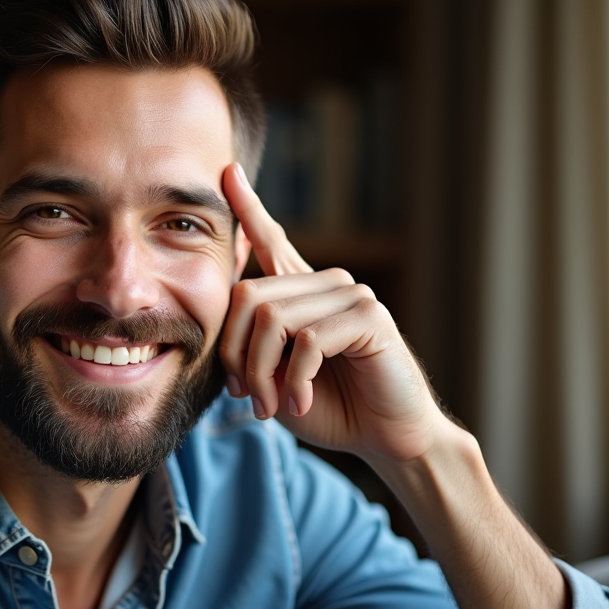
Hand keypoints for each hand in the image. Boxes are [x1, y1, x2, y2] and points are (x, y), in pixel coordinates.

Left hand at [219, 163, 448, 463]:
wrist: (385, 437)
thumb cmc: (328, 408)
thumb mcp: (275, 377)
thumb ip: (251, 347)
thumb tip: (223, 331)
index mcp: (303, 294)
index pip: (271, 241)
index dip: (248, 208)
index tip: (227, 172)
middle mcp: (326, 283)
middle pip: (248, 295)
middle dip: (234, 354)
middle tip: (245, 396)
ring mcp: (351, 294)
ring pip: (272, 319)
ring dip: (262, 373)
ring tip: (271, 407)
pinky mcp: (370, 316)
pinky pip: (306, 340)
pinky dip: (293, 380)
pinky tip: (299, 403)